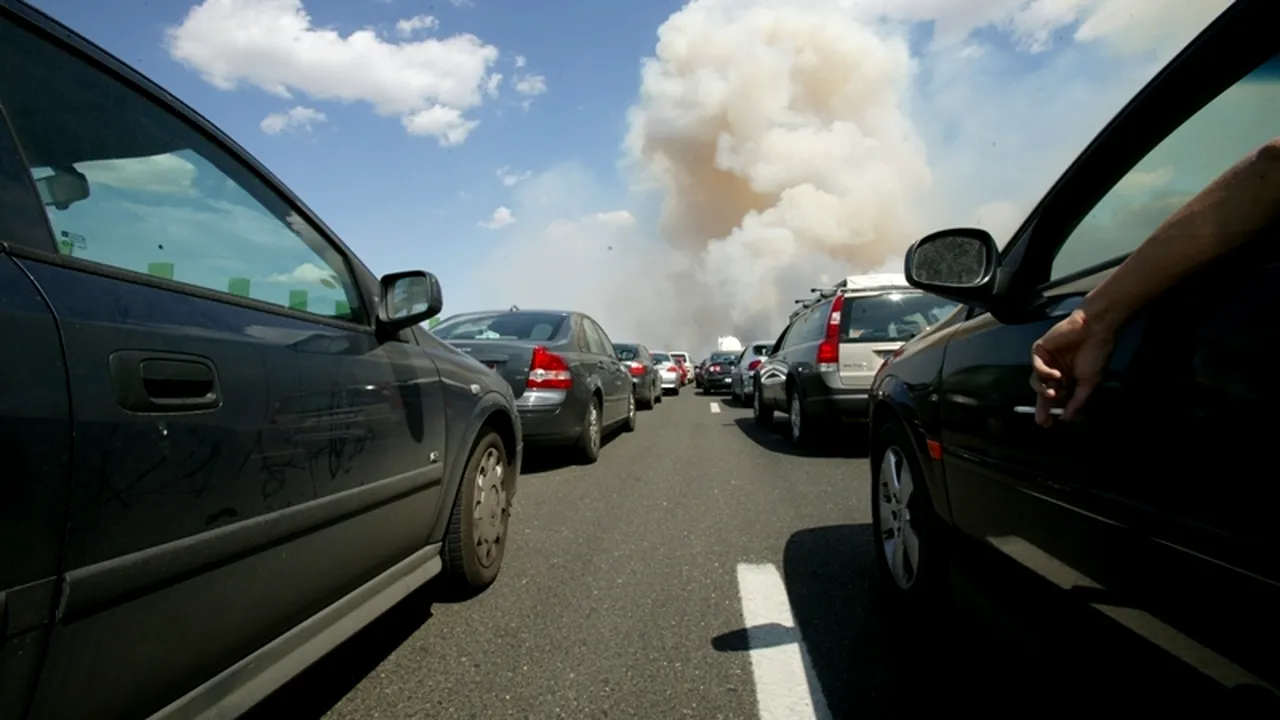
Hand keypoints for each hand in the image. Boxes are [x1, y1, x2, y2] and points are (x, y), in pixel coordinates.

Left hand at [1029, 309, 1114, 426]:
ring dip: (1043, 390)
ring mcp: (1047, 360)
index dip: (1050, 411)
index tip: (1048, 424)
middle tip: (1041, 419)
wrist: (1095, 330)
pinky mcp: (1040, 350)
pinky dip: (1044, 372)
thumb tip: (1068, 417)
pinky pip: (1036, 365)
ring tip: (1054, 392)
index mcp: (1067, 379)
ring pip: (1036, 381)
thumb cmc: (1096, 353)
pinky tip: (1056, 374)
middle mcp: (1055, 371)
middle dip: (1041, 407)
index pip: (1055, 398)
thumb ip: (1077, 400)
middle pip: (1042, 392)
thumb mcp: (1088, 382)